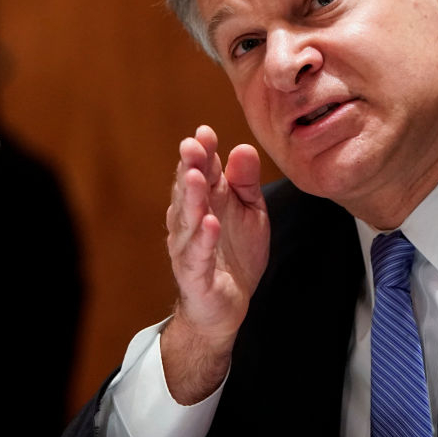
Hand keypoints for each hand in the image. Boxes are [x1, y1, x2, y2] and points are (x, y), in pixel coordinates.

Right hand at [162, 125, 269, 402]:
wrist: (229, 305)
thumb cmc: (235, 253)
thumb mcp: (250, 212)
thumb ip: (246, 182)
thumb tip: (242, 147)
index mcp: (206, 202)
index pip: (202, 172)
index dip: (202, 153)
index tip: (205, 132)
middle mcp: (191, 221)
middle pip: (189, 190)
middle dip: (190, 166)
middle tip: (192, 145)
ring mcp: (190, 247)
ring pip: (187, 219)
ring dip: (190, 197)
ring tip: (195, 176)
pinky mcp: (195, 274)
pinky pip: (198, 255)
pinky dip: (204, 239)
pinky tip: (210, 223)